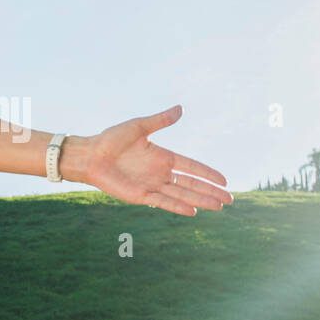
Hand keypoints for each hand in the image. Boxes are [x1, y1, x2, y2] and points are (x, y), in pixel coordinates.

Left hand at [68, 105, 230, 215]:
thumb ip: (160, 121)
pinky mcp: (140, 196)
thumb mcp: (138, 127)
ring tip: (218, 207)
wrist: (90, 155)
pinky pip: (163, 202)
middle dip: (210, 191)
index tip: (224, 180)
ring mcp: (151, 185)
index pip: (191, 166)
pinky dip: (178, 207)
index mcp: (162, 156)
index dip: (207, 173)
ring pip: (181, 195)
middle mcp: (160, 173)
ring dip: (200, 201)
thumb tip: (180, 108)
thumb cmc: (111, 139)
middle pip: (191, 184)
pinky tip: (193, 211)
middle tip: (229, 199)